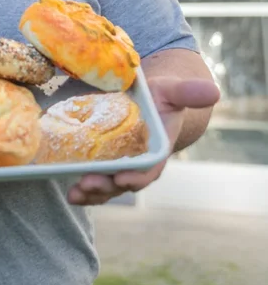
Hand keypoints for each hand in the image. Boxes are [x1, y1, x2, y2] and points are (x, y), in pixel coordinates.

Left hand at [67, 76, 219, 205]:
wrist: (149, 102)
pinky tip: (70, 191)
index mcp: (158, 150)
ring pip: (108, 186)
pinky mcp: (105, 163)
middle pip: (124, 181)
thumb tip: (215, 91)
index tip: (122, 178)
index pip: (151, 169)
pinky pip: (95, 179)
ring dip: (92, 192)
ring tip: (75, 193)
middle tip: (88, 183)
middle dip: (106, 186)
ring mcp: (122, 166)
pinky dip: (83, 188)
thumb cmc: (163, 97)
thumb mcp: (173, 91)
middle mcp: (140, 164)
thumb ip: (188, 92)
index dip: (138, 176)